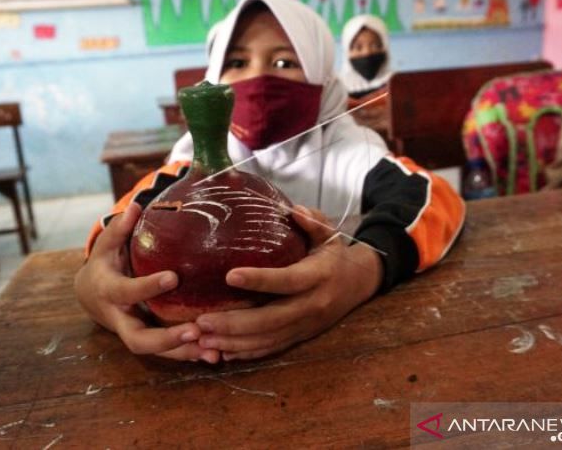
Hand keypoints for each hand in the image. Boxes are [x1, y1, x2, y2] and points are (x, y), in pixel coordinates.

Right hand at [75, 203, 219, 362]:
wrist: (91, 294)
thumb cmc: (104, 263)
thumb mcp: (106, 245)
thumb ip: (119, 229)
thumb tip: (135, 206)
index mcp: (109, 291)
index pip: (127, 292)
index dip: (147, 287)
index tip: (173, 277)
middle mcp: (120, 318)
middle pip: (138, 339)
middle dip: (165, 339)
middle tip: (194, 331)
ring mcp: (132, 332)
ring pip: (155, 351)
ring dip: (183, 353)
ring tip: (213, 352)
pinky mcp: (147, 339)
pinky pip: (167, 353)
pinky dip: (189, 355)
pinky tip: (215, 355)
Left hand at [195, 206, 382, 360]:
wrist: (360, 284)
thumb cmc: (335, 255)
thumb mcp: (329, 233)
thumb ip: (312, 220)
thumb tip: (293, 209)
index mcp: (319, 277)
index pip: (287, 281)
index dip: (260, 280)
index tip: (230, 275)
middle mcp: (312, 305)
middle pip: (272, 320)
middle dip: (235, 324)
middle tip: (202, 320)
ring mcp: (306, 325)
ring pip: (268, 340)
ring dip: (234, 342)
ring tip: (203, 339)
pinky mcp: (301, 337)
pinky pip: (272, 349)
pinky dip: (247, 353)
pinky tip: (222, 352)